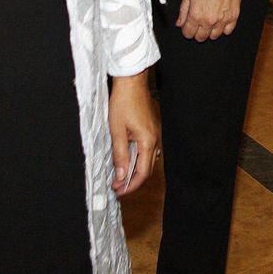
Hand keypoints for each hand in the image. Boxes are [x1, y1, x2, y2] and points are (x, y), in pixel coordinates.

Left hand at [108, 71, 158, 195]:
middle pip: (147, 169)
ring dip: (135, 170)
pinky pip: (147, 149)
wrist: (132, 82)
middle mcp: (155, 139)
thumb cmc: (123, 103)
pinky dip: (137, 159)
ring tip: (120, 175)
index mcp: (148, 142)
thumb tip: (121, 176)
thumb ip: (120, 155)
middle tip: (117, 187)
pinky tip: (126, 158)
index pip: (142, 172)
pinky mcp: (152, 128)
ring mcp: (155, 133)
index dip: (131, 185)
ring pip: (148, 159)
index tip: (119, 191)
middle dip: (133, 181)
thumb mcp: (117, 131)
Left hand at [175, 0, 244, 40]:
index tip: (188, 26)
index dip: (186, 30)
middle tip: (198, 23)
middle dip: (197, 32)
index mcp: (196, 14)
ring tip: (209, 21)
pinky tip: (220, 21)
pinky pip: (228, 31)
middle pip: (201, 37)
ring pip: (214, 36)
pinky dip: (224, 28)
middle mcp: (209, 20)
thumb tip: (180, 22)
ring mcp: (223, 20)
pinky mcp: (234, 16)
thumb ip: (183, 9)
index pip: (188, 33)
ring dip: (210, 31)